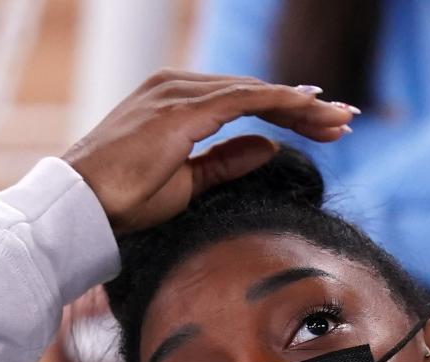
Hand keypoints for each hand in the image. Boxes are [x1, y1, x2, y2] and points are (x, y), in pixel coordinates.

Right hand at [63, 70, 356, 233]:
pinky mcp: (183, 108)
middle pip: (256, 90)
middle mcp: (178, 85)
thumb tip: (269, 148)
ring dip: (303, 105)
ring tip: (341, 121)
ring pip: (257, 91)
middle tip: (346, 120)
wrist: (82, 207)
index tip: (323, 124)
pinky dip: (283, 103)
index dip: (287, 111)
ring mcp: (179, 92)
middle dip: (305, 107)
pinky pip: (246, 99)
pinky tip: (312, 112)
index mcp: (176, 101)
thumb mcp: (186, 183)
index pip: (244, 100)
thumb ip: (225, 163)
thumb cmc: (123, 201)